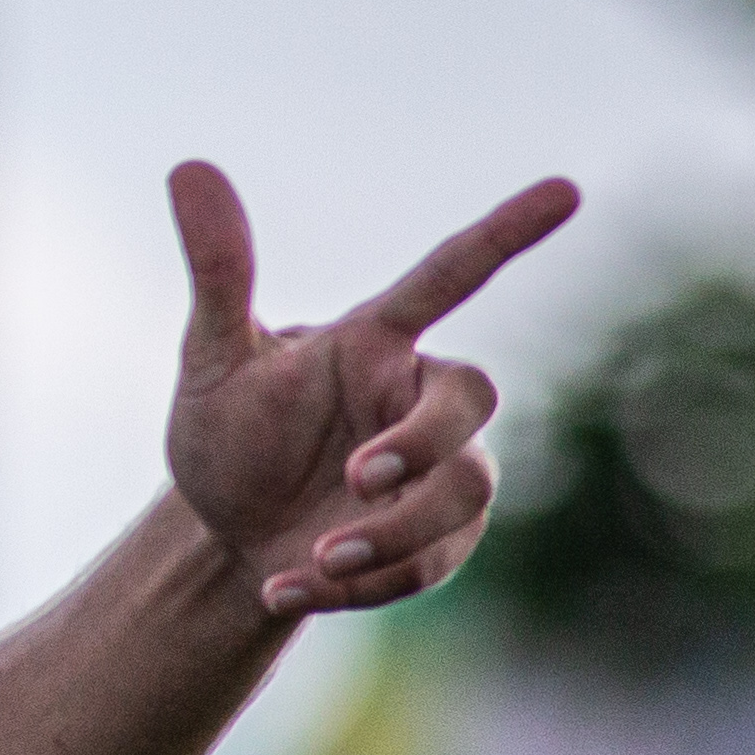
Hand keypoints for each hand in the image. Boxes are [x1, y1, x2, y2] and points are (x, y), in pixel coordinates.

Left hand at [163, 162, 580, 620]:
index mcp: (376, 342)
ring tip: (316, 556)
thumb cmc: (228, 434)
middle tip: (362, 477)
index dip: (508, 234)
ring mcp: (437, 474)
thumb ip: (217, 273)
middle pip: (473, 400)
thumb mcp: (212, 360)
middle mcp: (417, 400)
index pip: (451, 274)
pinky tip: (281, 587)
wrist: (224, 535)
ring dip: (394, 532)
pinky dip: (356, 586)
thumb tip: (187, 167)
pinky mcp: (434, 544)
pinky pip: (425, 565)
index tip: (568, 189)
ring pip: (467, 493)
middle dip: (427, 441)